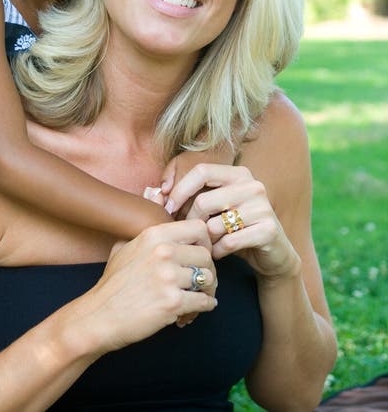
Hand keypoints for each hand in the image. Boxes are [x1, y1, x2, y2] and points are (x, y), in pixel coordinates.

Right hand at [82, 220, 217, 353]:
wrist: (99, 315)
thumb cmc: (113, 282)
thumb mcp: (124, 245)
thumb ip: (145, 222)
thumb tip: (157, 193)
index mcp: (154, 235)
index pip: (198, 228)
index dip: (205, 242)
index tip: (200, 255)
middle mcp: (163, 252)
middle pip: (206, 256)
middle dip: (208, 271)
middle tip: (201, 282)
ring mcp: (168, 277)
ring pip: (208, 280)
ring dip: (207, 291)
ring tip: (196, 298)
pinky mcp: (172, 302)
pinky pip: (204, 302)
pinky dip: (204, 307)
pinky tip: (192, 311)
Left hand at [165, 163, 300, 279]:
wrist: (271, 254)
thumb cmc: (232, 228)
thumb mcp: (212, 208)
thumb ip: (185, 197)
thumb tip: (153, 191)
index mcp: (238, 173)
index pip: (201, 170)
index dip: (180, 189)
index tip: (168, 209)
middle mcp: (252, 184)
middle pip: (204, 200)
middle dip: (190, 221)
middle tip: (187, 234)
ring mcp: (263, 206)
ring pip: (215, 224)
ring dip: (205, 239)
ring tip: (206, 244)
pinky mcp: (268, 229)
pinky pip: (229, 242)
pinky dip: (218, 251)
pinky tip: (219, 253)